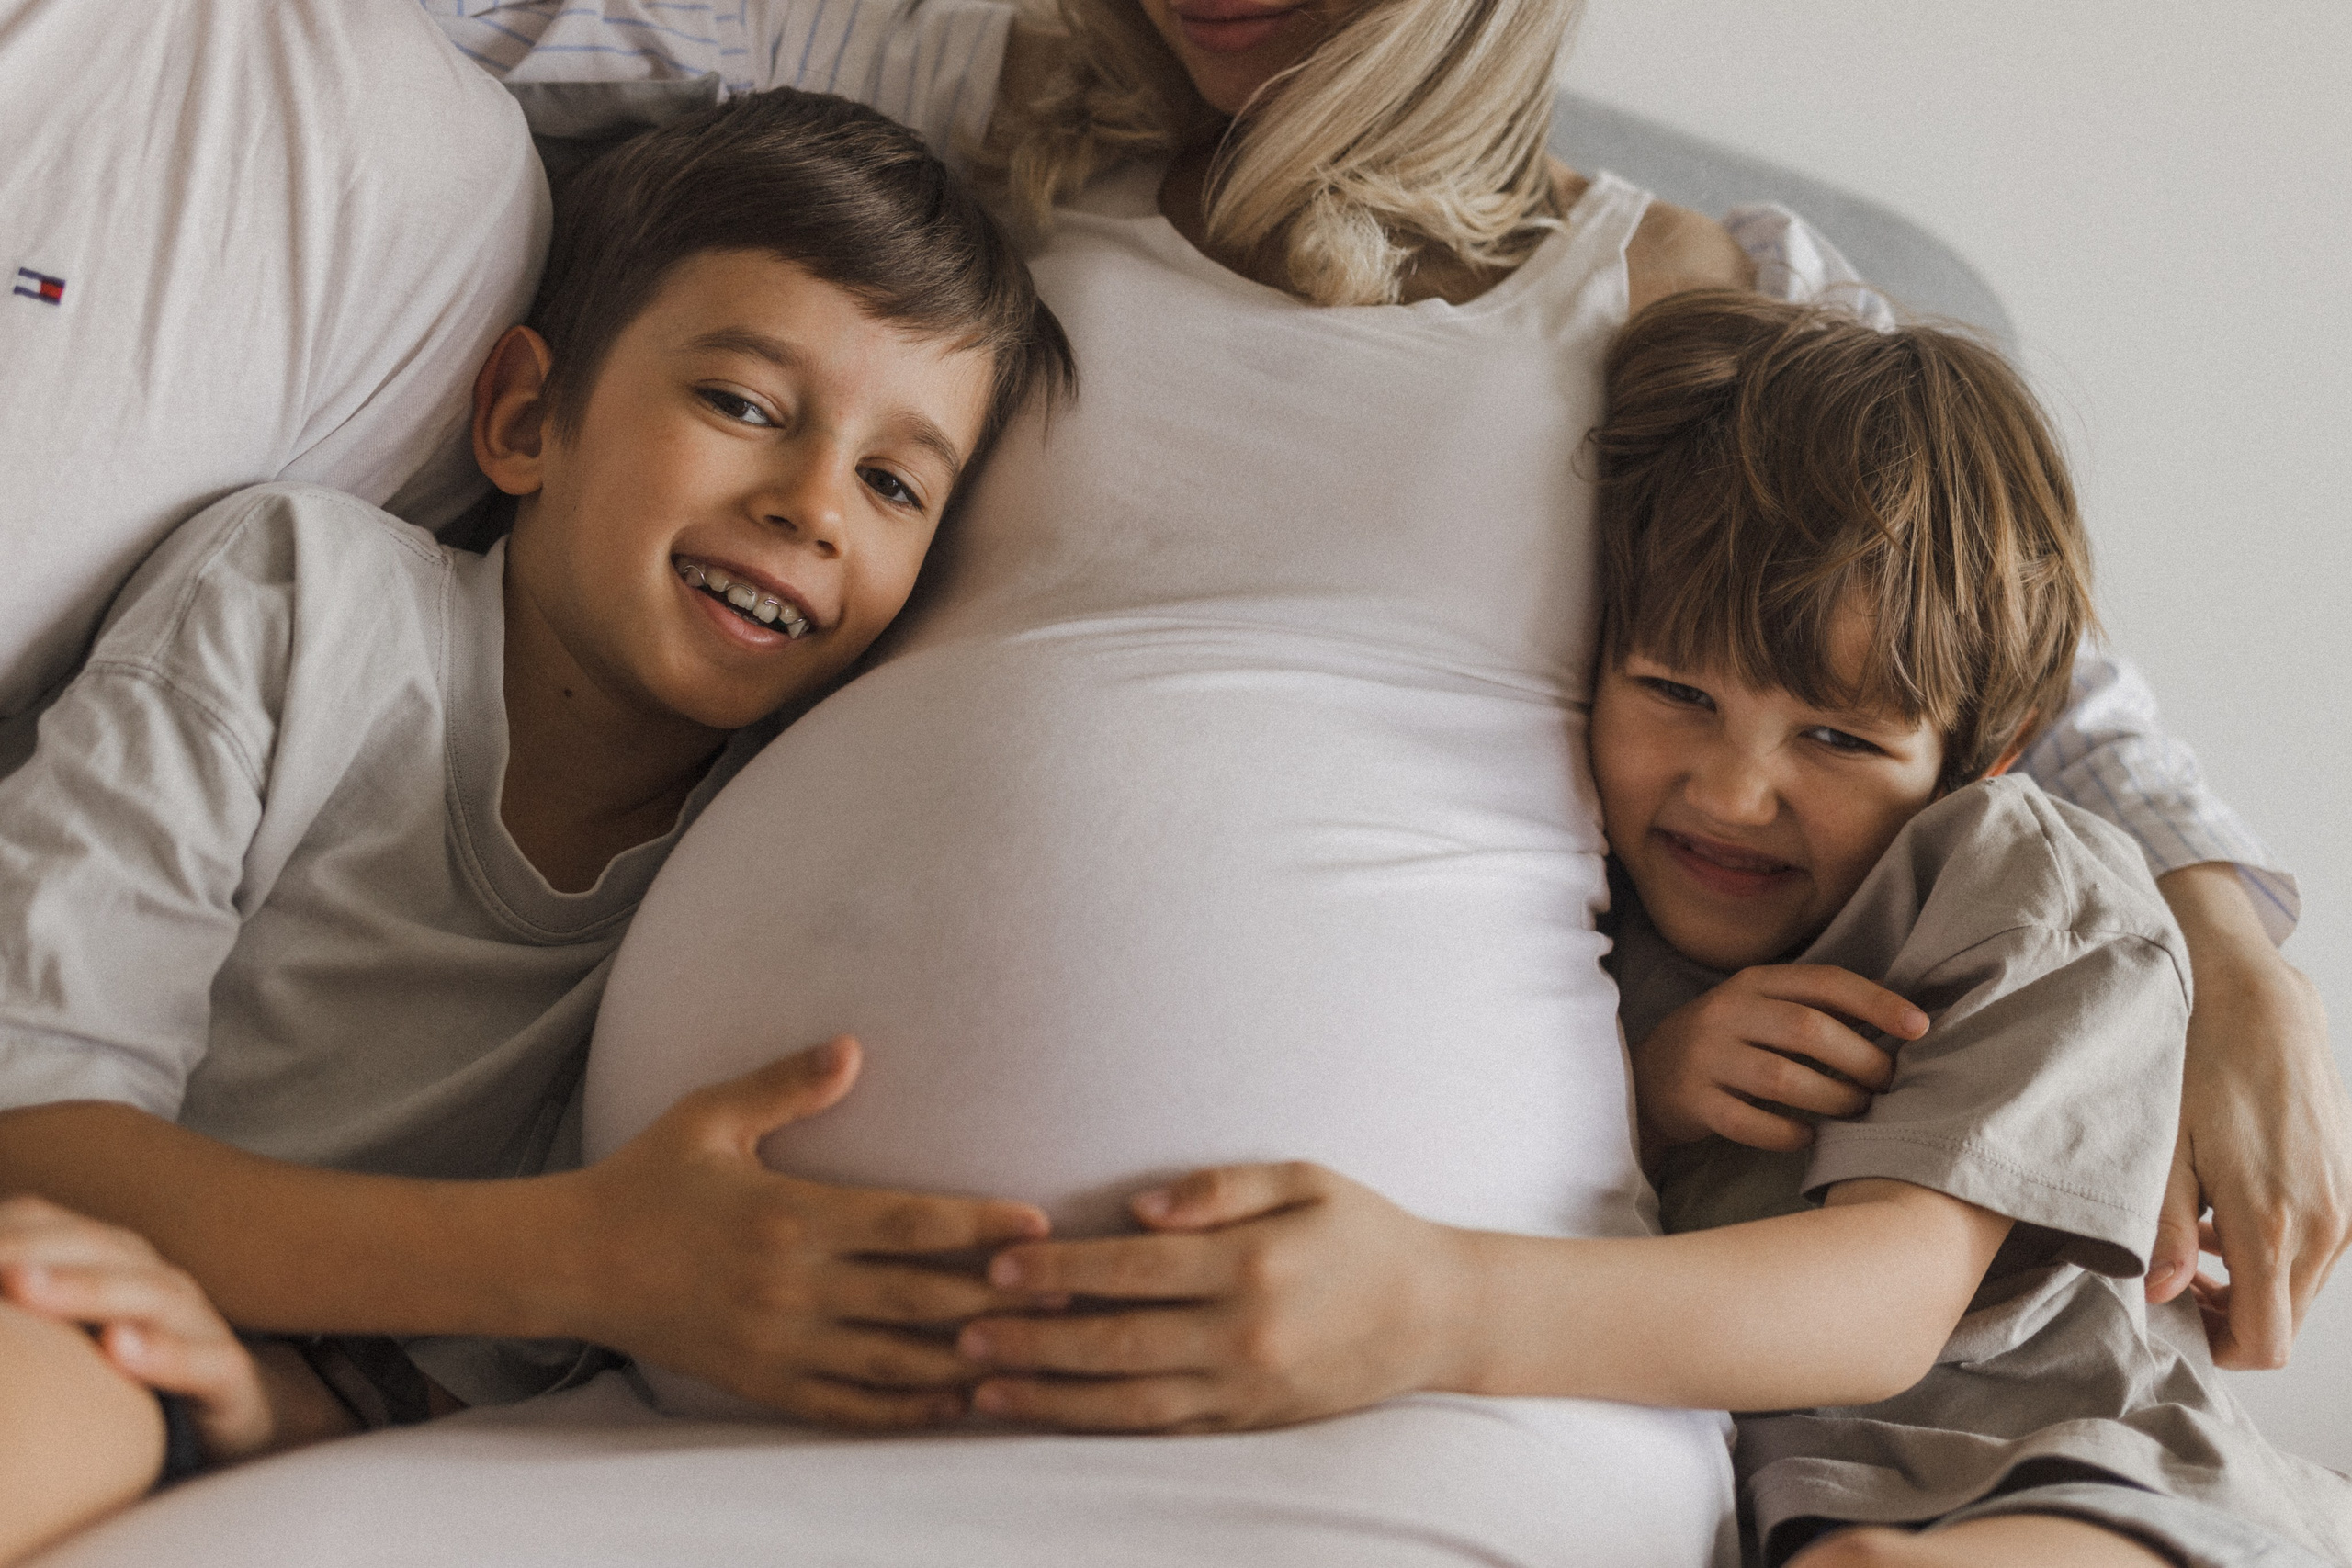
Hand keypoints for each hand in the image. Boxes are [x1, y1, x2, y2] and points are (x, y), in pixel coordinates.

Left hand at [0, 1195, 279, 1465]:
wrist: (237, 1410)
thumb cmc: (135, 1371)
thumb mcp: (71, 1336)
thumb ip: (24, 1304)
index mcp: (116, 1262)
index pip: (54, 1227)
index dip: (3, 1227)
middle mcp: (157, 1281)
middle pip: (98, 1250)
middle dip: (29, 1248)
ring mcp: (198, 1323)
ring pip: (147, 1294)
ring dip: (84, 1287)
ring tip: (24, 1289)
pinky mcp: (228, 1374)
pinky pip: (203, 1359)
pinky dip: (164, 1352)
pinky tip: (119, 1349)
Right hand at [560, 1038, 1056, 1426]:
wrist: (569, 1262)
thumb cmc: (647, 1178)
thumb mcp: (710, 1117)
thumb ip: (786, 1087)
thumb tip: (854, 1048)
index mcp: (789, 1217)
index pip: (906, 1222)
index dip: (977, 1224)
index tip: (1037, 1222)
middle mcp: (790, 1287)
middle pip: (917, 1299)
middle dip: (996, 1297)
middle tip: (1067, 1291)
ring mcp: (777, 1344)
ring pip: (893, 1362)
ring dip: (966, 1360)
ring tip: (1034, 1353)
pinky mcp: (761, 1384)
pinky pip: (846, 1407)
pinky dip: (905, 1411)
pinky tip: (955, 1404)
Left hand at [955, 1162, 1469, 1432]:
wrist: (1436, 1314)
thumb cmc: (1362, 1229)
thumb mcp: (1304, 1178)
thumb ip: (1221, 1187)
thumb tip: (1139, 1206)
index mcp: (1252, 1265)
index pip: (1132, 1269)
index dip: (1059, 1269)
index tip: (997, 1266)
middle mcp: (1243, 1335)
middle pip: (1114, 1342)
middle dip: (1032, 1337)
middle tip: (960, 1331)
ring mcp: (1244, 1388)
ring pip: (1126, 1402)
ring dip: (1048, 1395)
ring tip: (982, 1386)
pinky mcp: (1247, 1422)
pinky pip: (1157, 1430)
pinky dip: (1095, 1425)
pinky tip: (1049, 1412)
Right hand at [1631, 966, 1925, 1154]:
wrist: (1650, 1075)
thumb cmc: (1730, 1042)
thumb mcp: (1764, 1009)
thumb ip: (1818, 1007)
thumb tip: (1901, 1018)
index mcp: (1754, 983)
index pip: (1824, 981)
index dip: (1877, 1003)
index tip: (1920, 1027)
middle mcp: (1726, 1013)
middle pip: (1807, 1030)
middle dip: (1861, 1059)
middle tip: (1887, 1083)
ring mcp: (1705, 1057)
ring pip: (1782, 1080)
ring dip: (1833, 1099)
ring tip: (1857, 1110)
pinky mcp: (1692, 1101)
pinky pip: (1749, 1123)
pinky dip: (1787, 1134)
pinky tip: (1808, 1136)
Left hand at [2146, 864, 2349, 1367]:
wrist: (2260, 1005)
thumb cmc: (2204, 1068)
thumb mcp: (2166, 1151)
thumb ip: (2166, 1233)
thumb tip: (2163, 1296)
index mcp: (2275, 1227)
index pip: (2265, 1342)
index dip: (2217, 1346)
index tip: (2177, 1318)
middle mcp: (2325, 1227)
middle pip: (2285, 1321)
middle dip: (2231, 1317)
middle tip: (2178, 1281)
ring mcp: (2345, 1208)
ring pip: (2301, 1288)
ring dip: (2251, 1282)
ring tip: (2195, 1239)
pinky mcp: (2349, 1188)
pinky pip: (2315, 1249)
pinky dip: (2273, 1250)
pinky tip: (2227, 1211)